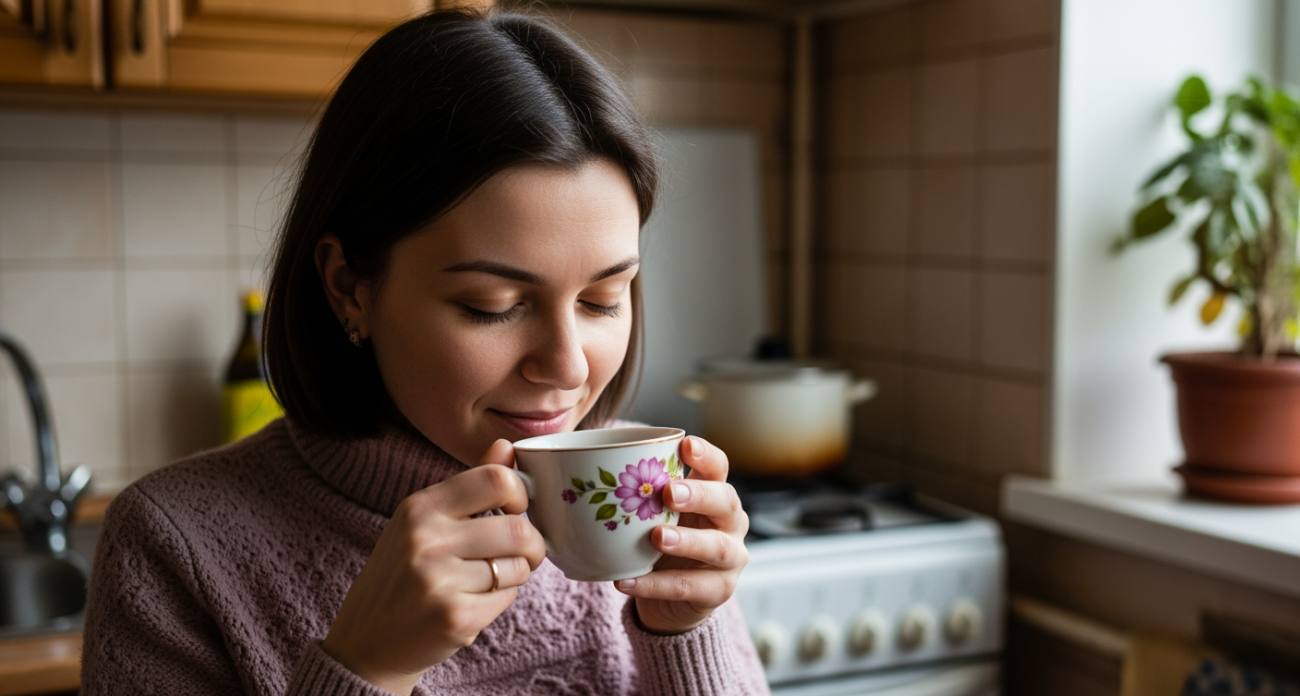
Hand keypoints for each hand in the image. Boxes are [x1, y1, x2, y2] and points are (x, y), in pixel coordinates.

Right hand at [321, 440, 544, 695]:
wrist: (366, 643)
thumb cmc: (401, 576)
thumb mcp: (423, 522)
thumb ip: (470, 486)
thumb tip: (507, 445)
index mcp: (419, 507)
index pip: (495, 478)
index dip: (521, 493)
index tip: (518, 509)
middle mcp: (425, 539)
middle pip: (518, 528)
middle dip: (533, 544)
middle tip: (523, 554)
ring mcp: (437, 579)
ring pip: (518, 566)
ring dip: (514, 575)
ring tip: (486, 581)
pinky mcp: (454, 617)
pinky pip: (507, 598)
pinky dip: (501, 601)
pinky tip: (473, 603)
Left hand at [615, 436, 748, 634]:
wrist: (670, 601)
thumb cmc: (657, 542)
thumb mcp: (648, 514)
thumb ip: (629, 492)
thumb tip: (565, 468)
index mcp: (714, 494)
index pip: (719, 466)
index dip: (706, 455)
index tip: (684, 444)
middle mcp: (730, 522)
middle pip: (726, 501)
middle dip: (700, 495)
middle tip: (669, 492)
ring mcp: (730, 558)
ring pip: (718, 547)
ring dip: (687, 541)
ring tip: (656, 537)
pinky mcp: (718, 591)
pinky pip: (689, 587)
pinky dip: (655, 585)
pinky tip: (626, 581)